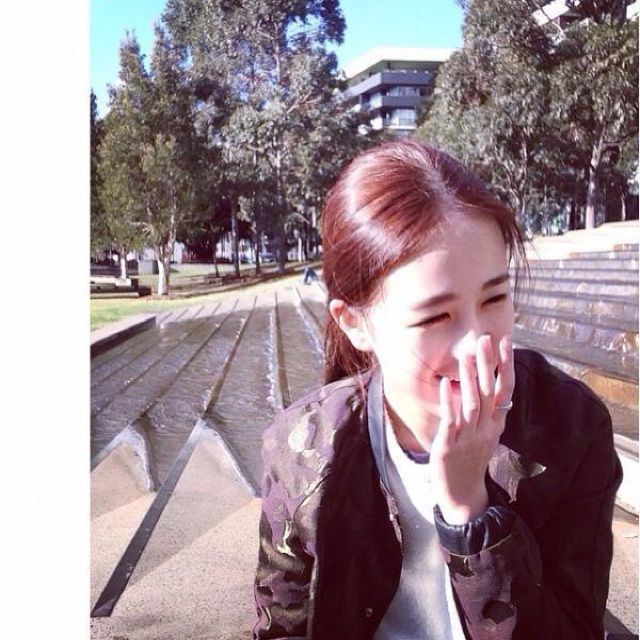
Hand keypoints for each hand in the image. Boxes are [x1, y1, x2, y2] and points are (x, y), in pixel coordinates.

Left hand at [430, 334, 514, 524]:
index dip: (506, 364)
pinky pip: (451, 421)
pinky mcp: (449, 447)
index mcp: (496, 424)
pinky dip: (449, 401)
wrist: (463, 495)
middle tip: (485, 339)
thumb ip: (487, 410)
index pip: (506, 389)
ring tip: (467, 356)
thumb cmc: (471, 459)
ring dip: (469, 379)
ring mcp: (468, 438)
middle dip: (488, 364)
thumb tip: (488, 382)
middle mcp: (486, 429)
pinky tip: (446, 384)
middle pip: (489, 392)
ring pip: (472, 404)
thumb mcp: (486, 434)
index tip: (505, 341)